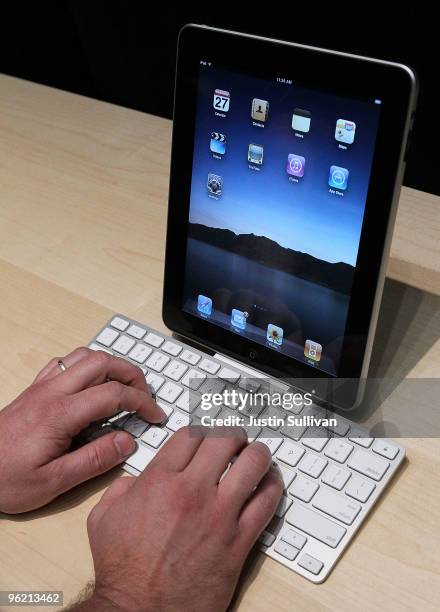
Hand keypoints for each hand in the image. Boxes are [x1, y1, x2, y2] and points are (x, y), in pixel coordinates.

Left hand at [0, 347, 164, 513]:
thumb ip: (94, 460)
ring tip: (123, 387)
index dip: (141, 401)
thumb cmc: (5, 480)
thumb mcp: (53, 482)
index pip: (113, 394)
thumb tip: (128, 441)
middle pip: (102, 362)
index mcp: (61, 414)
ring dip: (110, 365)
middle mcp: (53, 392)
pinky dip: (86, 365)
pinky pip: (64, 363)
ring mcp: (42, 387)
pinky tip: (90, 384)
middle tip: (145, 395)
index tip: (155, 415)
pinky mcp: (34, 390)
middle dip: (132, 374)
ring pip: (84, 356)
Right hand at [81, 426, 282, 611]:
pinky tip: (269, 483)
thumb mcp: (104, 518)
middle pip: (226, 440)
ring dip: (257, 454)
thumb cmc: (123, 571)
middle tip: (235, 442)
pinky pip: (267, 502)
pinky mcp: (239, 541)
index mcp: (158, 481)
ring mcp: (219, 515)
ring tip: (256, 456)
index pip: (192, 434)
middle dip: (232, 436)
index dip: (202, 430)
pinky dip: (273, 485)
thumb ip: (121, 487)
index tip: (206, 436)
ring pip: (253, 463)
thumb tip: (139, 478)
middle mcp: (192, 492)